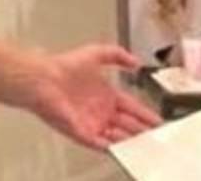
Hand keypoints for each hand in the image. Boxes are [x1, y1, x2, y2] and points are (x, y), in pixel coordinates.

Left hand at [27, 44, 161, 150]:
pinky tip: (121, 146)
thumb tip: (136, 62)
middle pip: (127, 124)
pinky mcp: (79, 131)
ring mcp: (90, 122)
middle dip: (141, 130)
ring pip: (114, 136)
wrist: (43, 78)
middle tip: (155, 135)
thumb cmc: (64, 66)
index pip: (131, 108)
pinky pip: (97, 142)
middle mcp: (100, 110)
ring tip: (142, 141)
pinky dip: (109, 146)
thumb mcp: (98, 53)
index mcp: (106, 95)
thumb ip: (119, 55)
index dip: (145, 114)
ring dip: (128, 139)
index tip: (157, 119)